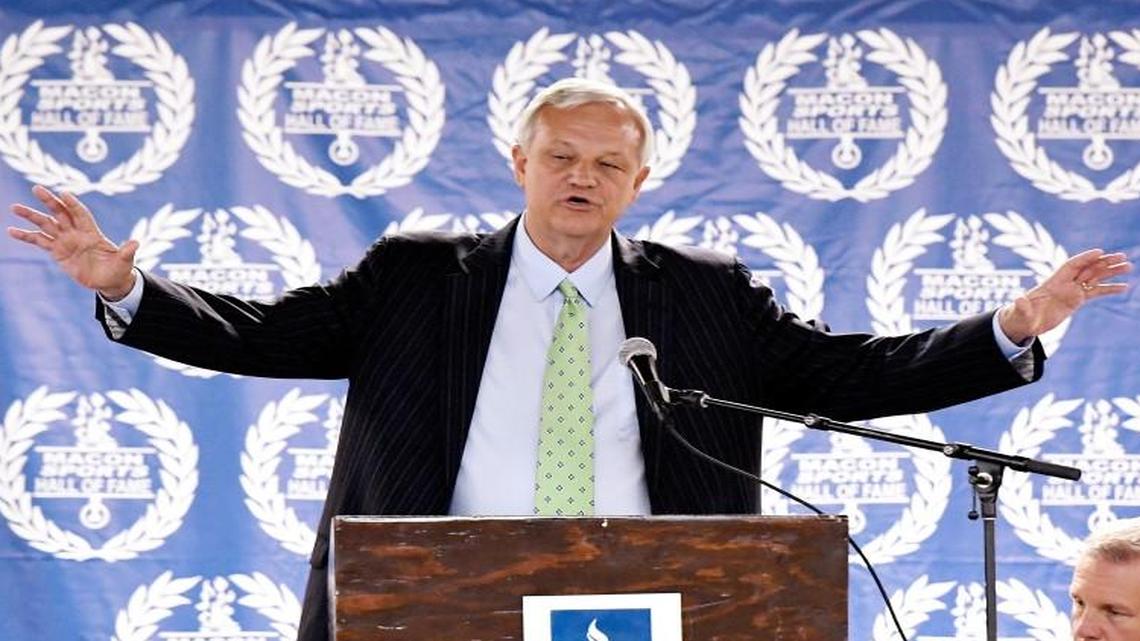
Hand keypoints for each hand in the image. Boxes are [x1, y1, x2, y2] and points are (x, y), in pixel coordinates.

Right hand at [7, 185, 137, 299]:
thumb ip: (127, 252)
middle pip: (60, 213)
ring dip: (31, 216)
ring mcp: (65, 240)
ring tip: (15, 207)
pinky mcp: (57, 251)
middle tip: (36, 188)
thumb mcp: (125, 261)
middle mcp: (76, 232)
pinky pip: (39, 241)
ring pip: (46, 224)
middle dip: (49, 201)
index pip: (80, 214)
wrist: (109, 280)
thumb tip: (136, 243)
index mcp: (92, 232)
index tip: (64, 194)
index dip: (73, 204)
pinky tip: (11, 230)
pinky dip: (26, 236)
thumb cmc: (119, 268)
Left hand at [998, 248, 1131, 343]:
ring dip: (1111, 272)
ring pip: (1095, 278)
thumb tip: (1018, 298)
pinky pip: (1096, 292)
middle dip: (1104, 262)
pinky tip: (1124, 287)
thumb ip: (1021, 305)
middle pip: (1087, 269)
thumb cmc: (1020, 316)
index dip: (1084, 258)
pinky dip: (1109, 289)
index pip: (1071, 266)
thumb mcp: (1020, 312)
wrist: (1023, 322)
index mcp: (1052, 282)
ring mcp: (1072, 291)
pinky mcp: (1076, 300)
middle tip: (1122, 257)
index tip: (1099, 252)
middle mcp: (1064, 283)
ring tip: (1129, 267)